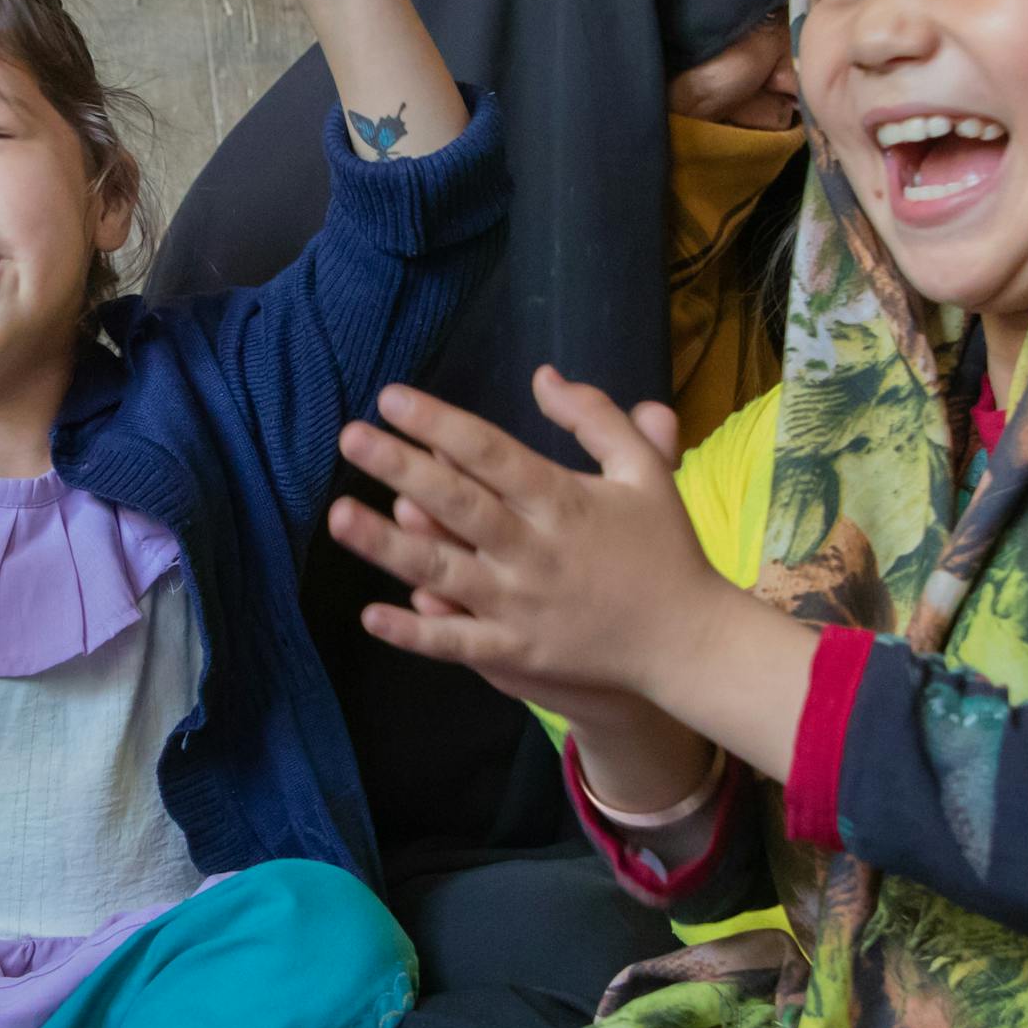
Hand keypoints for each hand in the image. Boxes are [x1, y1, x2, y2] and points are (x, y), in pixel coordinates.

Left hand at [376, 400, 689, 724]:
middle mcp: (535, 550)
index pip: (491, 452)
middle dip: (401, 468)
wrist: (690, 642)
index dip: (440, 422)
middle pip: (458, 503)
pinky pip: (457, 643)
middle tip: (350, 437)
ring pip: (442, 572)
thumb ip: (597, 418)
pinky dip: (414, 632)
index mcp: (565, 501)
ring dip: (387, 545)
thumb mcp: (645, 472)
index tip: (391, 397)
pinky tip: (369, 614)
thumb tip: (544, 375)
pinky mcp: (518, 652)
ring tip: (337, 515)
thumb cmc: (666, 549)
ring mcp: (522, 605)